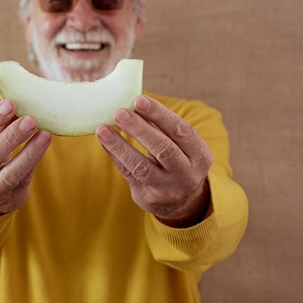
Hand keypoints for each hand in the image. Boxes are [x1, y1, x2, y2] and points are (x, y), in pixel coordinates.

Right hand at [0, 100, 51, 216]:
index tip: (10, 104)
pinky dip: (35, 160)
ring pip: (10, 172)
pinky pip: (24, 178)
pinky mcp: (9, 199)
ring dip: (29, 151)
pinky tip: (44, 143)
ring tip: (44, 133)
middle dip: (11, 136)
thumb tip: (15, 103)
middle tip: (30, 119)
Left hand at [95, 95, 212, 226]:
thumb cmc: (178, 160)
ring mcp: (166, 188)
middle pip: (163, 149)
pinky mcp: (146, 196)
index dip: (159, 114)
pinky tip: (104, 141)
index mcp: (199, 155)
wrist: (181, 202)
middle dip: (139, 129)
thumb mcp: (182, 145)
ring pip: (141, 166)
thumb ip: (163, 126)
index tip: (139, 100)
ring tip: (102, 129)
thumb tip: (135, 102)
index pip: (181, 130)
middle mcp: (186, 173)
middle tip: (119, 113)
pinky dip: (115, 156)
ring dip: (120, 145)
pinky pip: (127, 174)